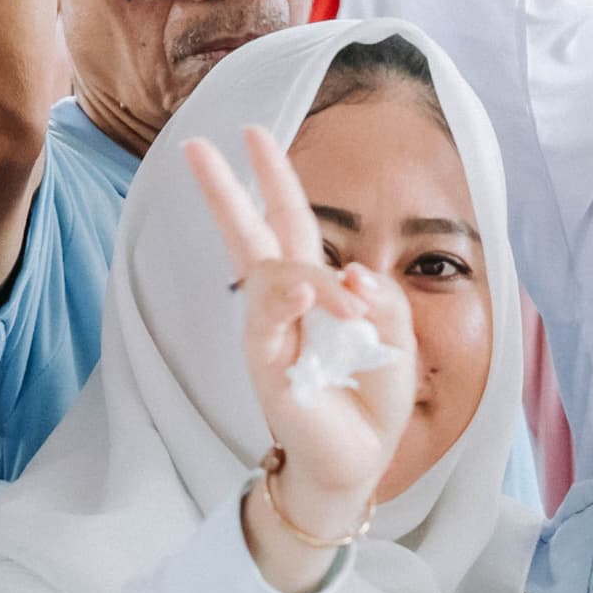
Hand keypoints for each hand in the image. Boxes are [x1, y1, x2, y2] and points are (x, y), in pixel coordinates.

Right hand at [187, 121, 418, 521]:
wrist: (359, 459)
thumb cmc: (371, 394)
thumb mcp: (397, 336)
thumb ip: (383, 298)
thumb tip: (351, 272)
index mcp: (313, 287)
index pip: (289, 221)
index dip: (274, 177)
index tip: (254, 133)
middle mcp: (283, 304)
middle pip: (247, 235)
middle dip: (223, 190)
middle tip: (195, 146)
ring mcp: (269, 333)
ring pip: (274, 278)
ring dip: (315, 283)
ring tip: (352, 315)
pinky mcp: (265, 366)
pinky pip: (270, 323)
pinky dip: (295, 304)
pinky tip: (308, 298)